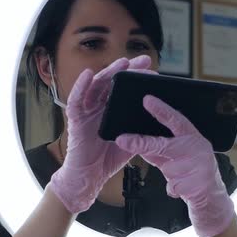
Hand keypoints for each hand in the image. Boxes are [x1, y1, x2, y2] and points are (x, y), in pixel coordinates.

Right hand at [48, 55, 156, 213]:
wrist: (91, 176)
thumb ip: (141, 128)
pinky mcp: (75, 119)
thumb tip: (160, 118)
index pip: (124, 88)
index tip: (153, 71)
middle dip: (128, 70)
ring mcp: (87, 111)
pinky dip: (81, 86)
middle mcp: (98, 106)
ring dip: (108, 73)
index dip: (137, 78)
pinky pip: (76, 99)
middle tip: (144, 60)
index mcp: (111, 109)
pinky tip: (89, 74)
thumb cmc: (108, 158)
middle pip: (112, 82)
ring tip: (122, 63)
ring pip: (96, 86)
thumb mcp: (132, 140)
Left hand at [115, 95, 234, 236]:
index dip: (161, 110)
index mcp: (193, 137)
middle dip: (142, 143)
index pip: (176, 120)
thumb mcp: (176, 158)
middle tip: (122, 140)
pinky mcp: (200, 184)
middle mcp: (199, 148)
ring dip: (169, 175)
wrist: (212, 200)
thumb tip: (136, 141)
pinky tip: (184, 188)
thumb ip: (158, 150)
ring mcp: (201, 166)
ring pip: (169, 169)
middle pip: (165, 144)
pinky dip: (174, 188)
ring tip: (181, 177)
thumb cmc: (193, 174)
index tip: (146, 100)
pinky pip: (174, 185)